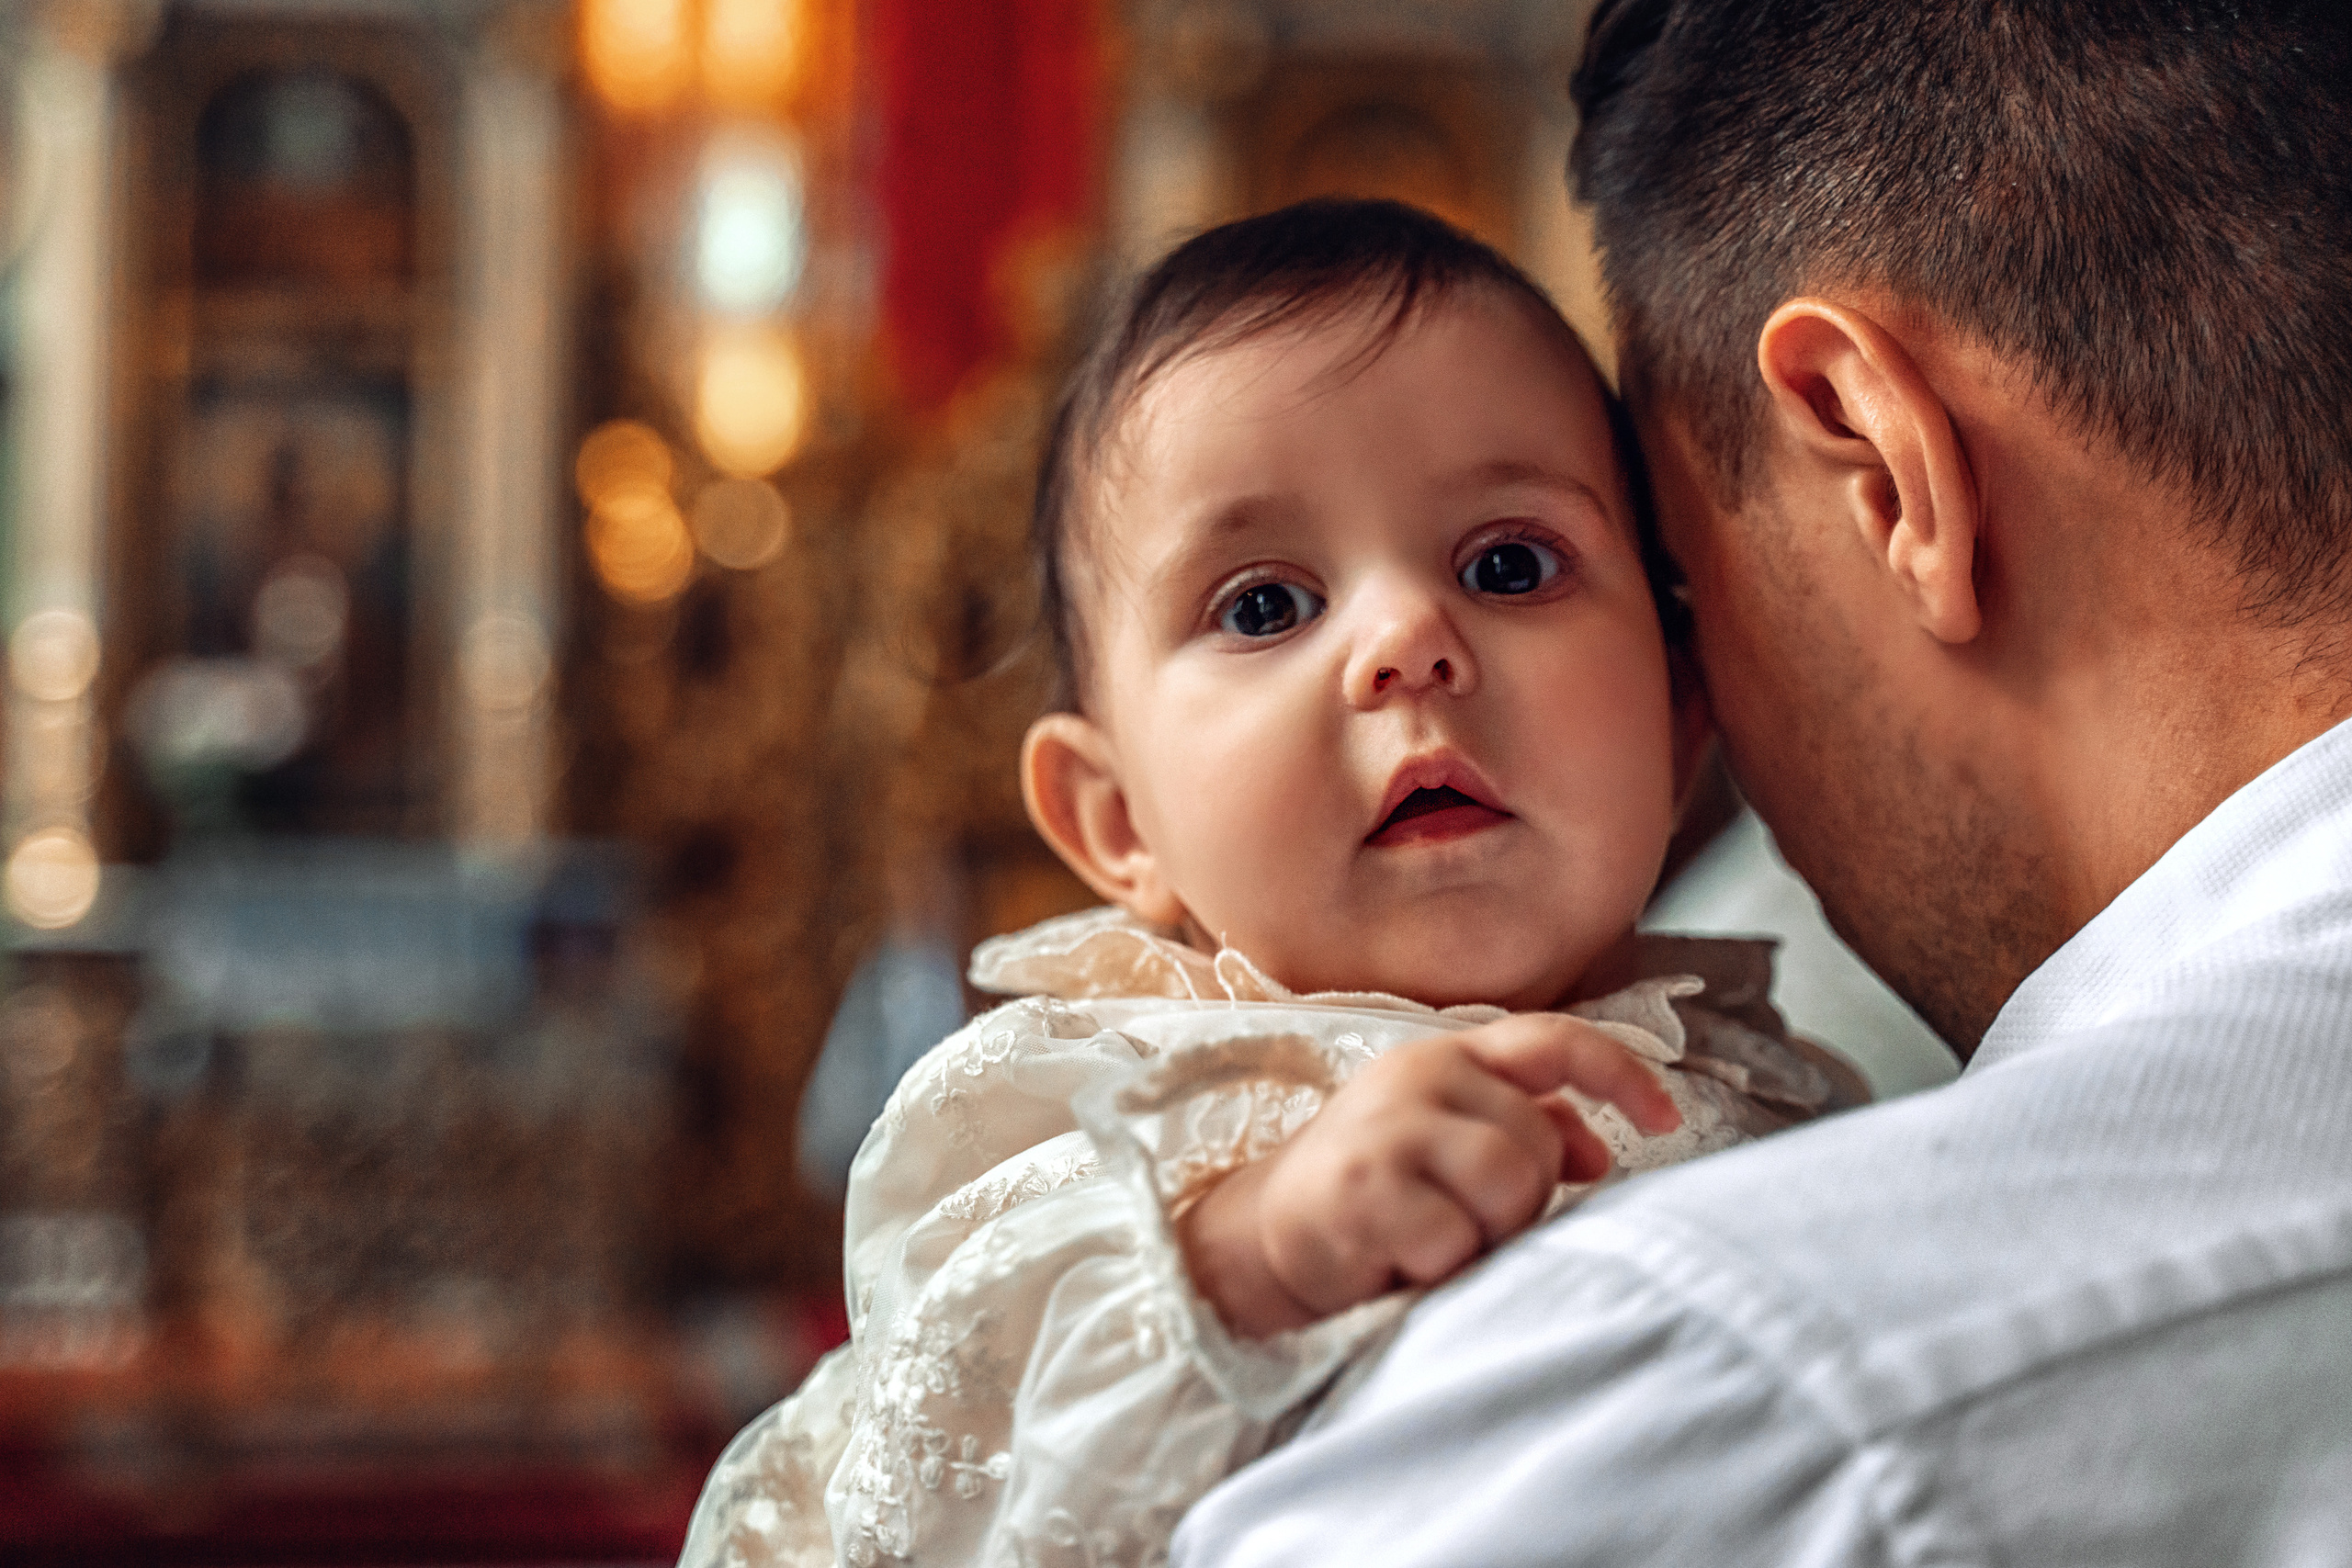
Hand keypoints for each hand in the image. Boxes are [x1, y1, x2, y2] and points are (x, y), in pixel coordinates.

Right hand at [1177, 1013, 1682, 1337]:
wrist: (1260, 1236)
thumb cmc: (1371, 1191)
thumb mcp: (1446, 1143)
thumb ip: (1522, 1130)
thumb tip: (1599, 1147)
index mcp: (1446, 1056)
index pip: (1553, 1040)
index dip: (1620, 1074)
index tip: (1668, 1119)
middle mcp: (1418, 1076)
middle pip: (1536, 1142)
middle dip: (1520, 1201)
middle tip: (1462, 1221)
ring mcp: (1388, 1128)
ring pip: (1509, 1187)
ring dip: (1483, 1236)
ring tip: (1433, 1240)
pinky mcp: (1363, 1187)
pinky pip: (1453, 1241)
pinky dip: (1436, 1269)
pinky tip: (1396, 1260)